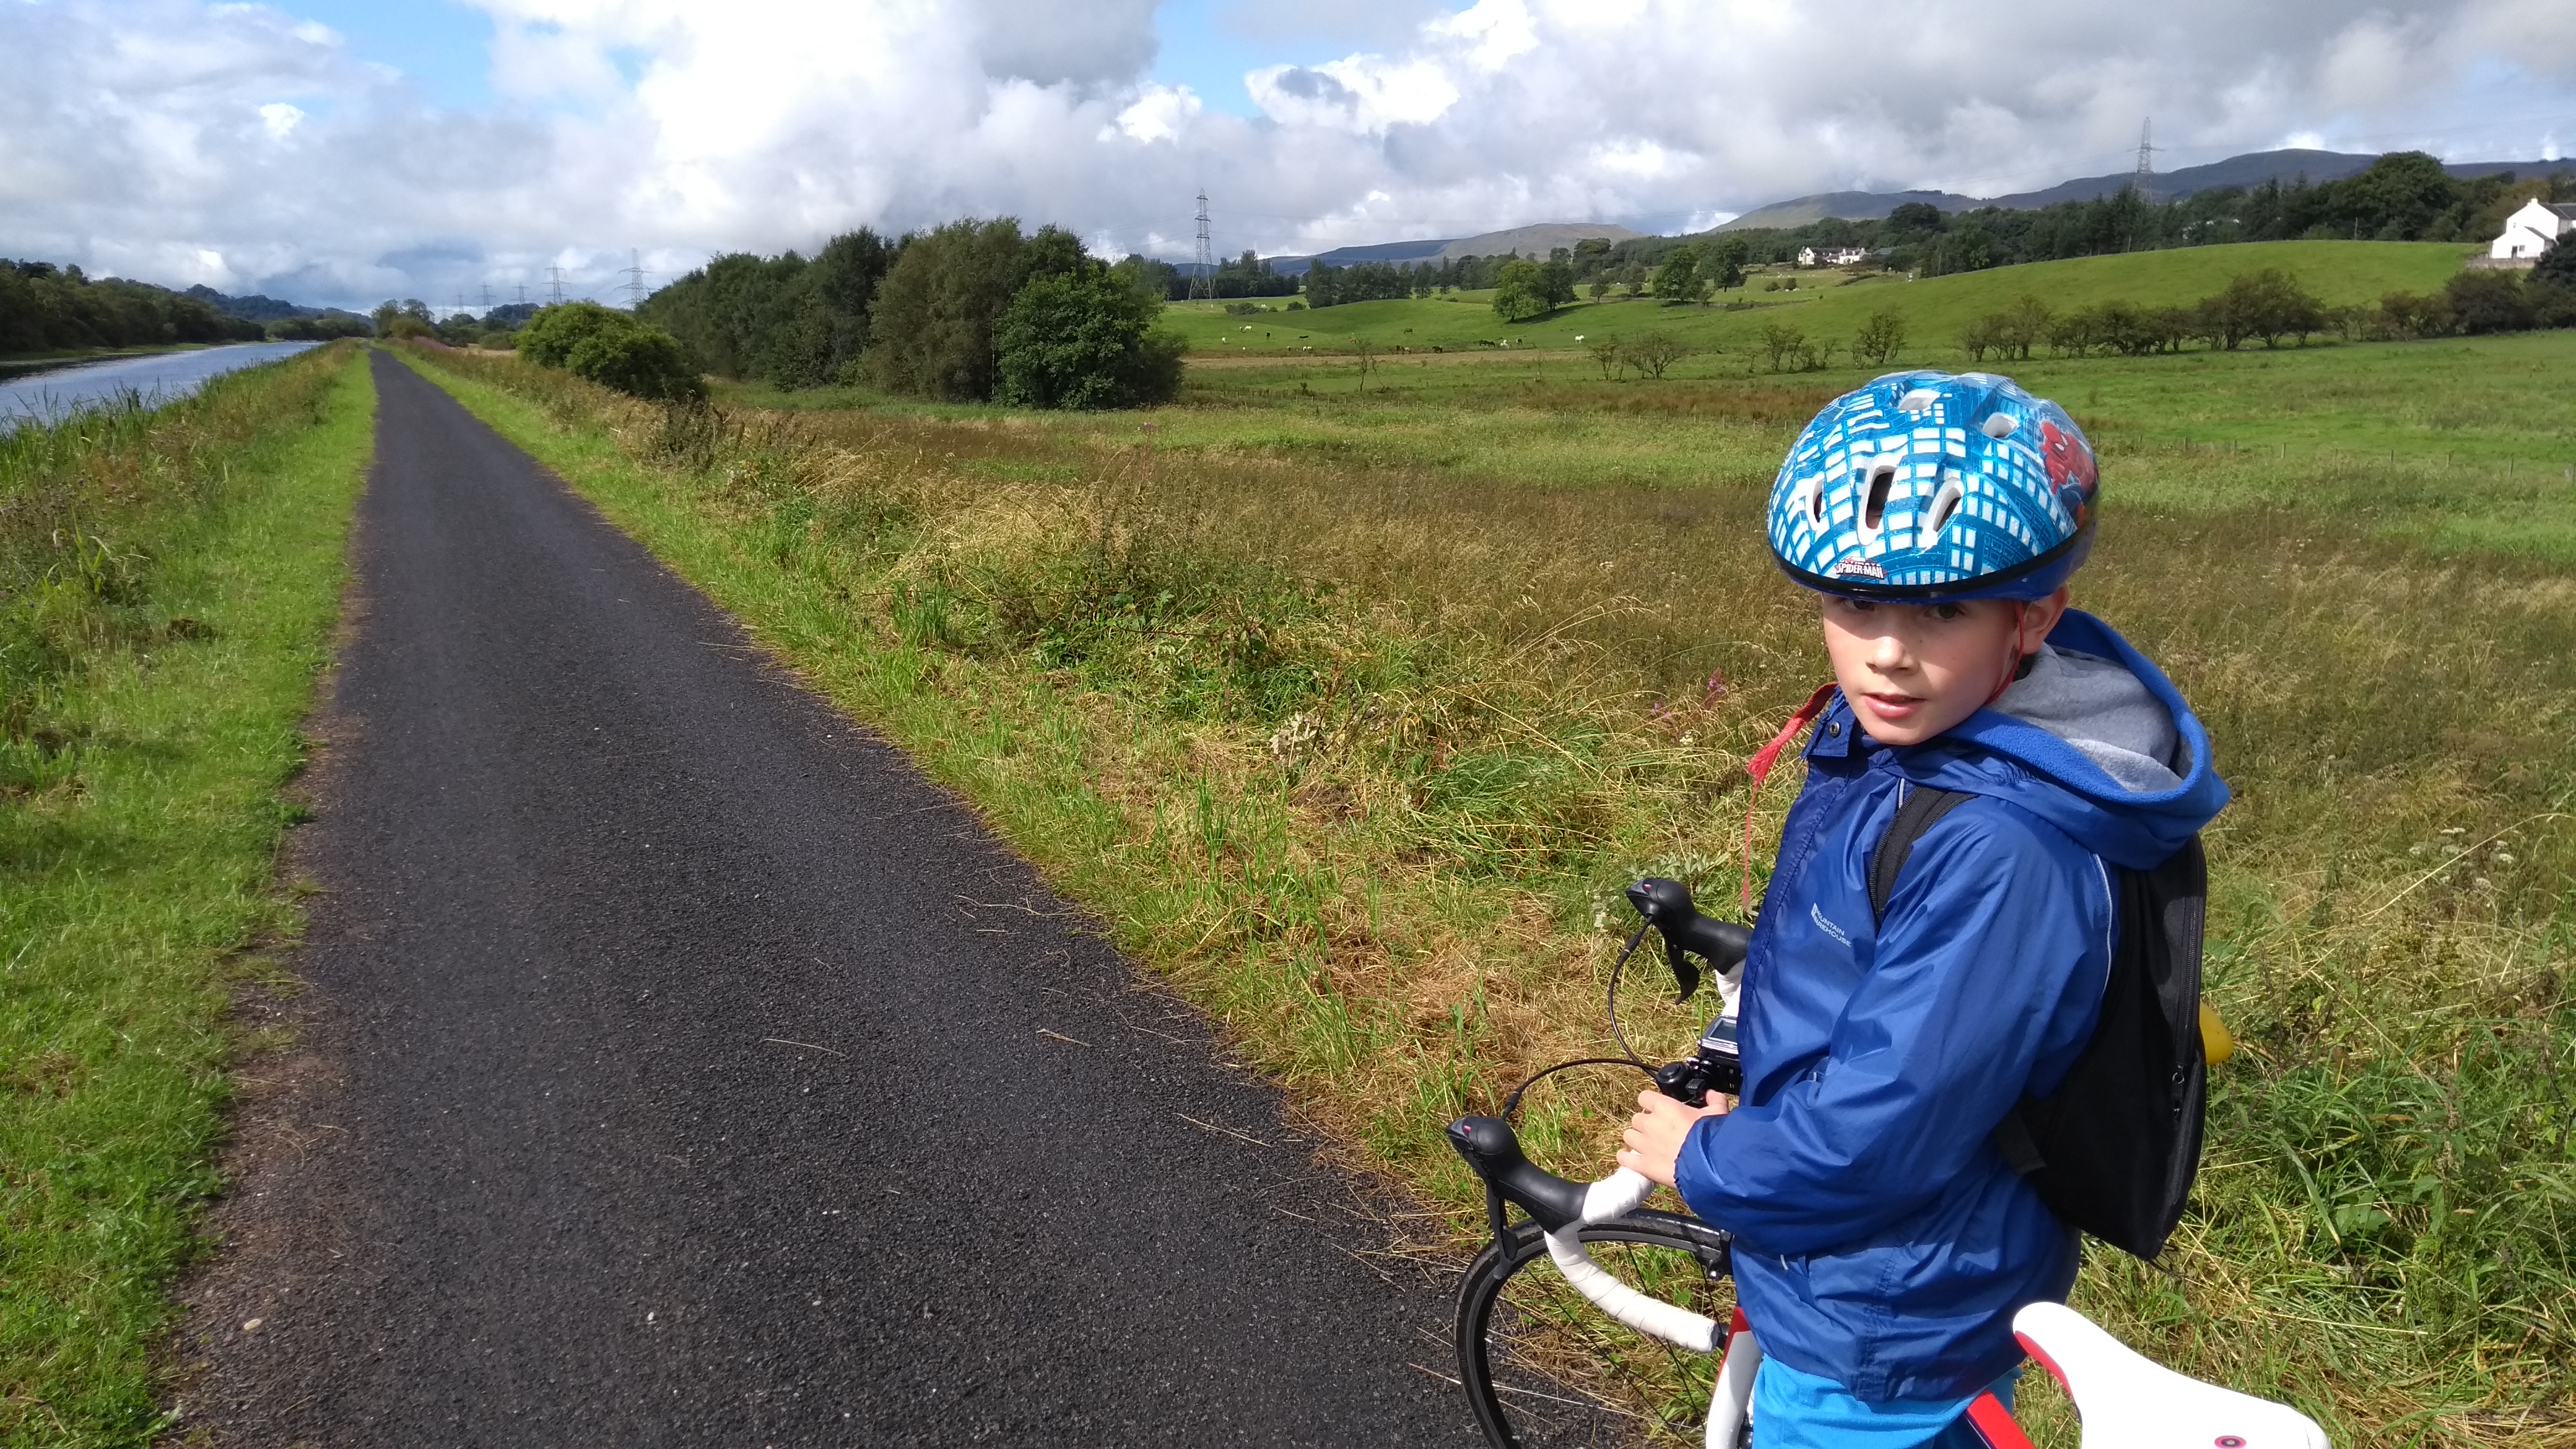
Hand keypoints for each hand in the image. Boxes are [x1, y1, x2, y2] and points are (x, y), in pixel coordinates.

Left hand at [1616, 1089, 1730, 1189]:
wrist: (1710, 1165)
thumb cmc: (1712, 1137)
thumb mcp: (1718, 1113)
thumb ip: (1714, 1100)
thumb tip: (1712, 1095)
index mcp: (1664, 1106)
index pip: (1644, 1097)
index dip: (1650, 1103)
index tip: (1658, 1110)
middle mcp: (1649, 1123)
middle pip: (1637, 1118)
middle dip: (1646, 1124)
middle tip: (1659, 1132)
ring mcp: (1644, 1144)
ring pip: (1628, 1136)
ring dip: (1636, 1140)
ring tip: (1647, 1146)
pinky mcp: (1642, 1164)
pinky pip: (1624, 1158)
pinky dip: (1625, 1158)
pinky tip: (1630, 1158)